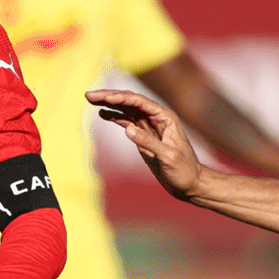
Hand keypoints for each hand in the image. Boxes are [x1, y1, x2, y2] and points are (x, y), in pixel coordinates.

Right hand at [88, 88, 207, 200]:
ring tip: (91, 99)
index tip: (106, 98)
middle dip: (110, 97)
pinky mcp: (143, 136)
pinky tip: (102, 112)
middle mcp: (156, 118)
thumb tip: (128, 129)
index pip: (140, 103)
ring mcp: (148, 126)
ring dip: (109, 104)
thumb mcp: (168, 157)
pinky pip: (126, 122)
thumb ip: (148, 142)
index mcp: (165, 118)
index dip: (122, 98)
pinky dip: (114, 117)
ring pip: (126, 110)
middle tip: (90, 95)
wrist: (189, 183)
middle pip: (130, 102)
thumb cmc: (184, 170)